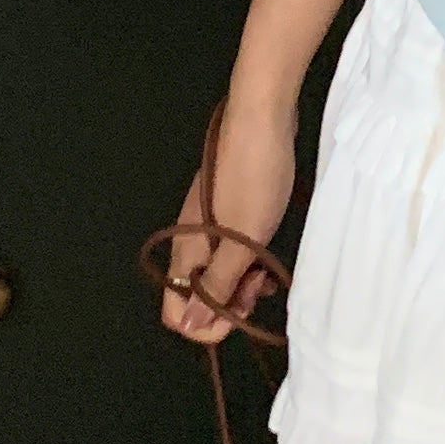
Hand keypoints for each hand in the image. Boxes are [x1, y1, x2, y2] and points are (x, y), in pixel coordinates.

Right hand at [146, 91, 298, 346]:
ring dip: (240, 285)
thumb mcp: (243, 240)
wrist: (262, 119)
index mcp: (185, 252)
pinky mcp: (224, 214)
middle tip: (260, 284)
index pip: (177, 313)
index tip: (242, 302)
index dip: (209, 322)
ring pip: (215, 278)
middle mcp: (189, 244)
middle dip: (228, 304)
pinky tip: (266, 257)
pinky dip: (246, 263)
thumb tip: (192, 325)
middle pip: (196, 299)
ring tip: (267, 271)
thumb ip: (218, 285)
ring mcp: (206, 227)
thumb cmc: (254, 176)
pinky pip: (228, 256)